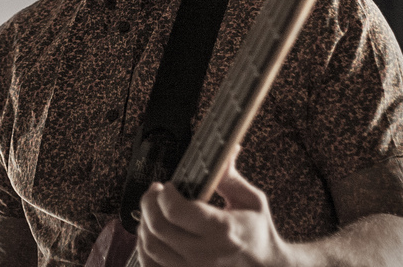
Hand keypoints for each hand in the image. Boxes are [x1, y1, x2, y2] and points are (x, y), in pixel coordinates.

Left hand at [136, 152, 291, 266]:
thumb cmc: (258, 235)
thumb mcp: (251, 201)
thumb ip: (229, 176)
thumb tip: (225, 148)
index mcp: (222, 231)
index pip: (175, 211)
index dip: (164, 194)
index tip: (167, 186)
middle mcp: (206, 256)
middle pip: (157, 227)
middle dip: (149, 203)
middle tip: (154, 193)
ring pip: (150, 247)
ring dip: (144, 224)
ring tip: (152, 212)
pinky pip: (151, 265)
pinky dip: (145, 249)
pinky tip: (152, 235)